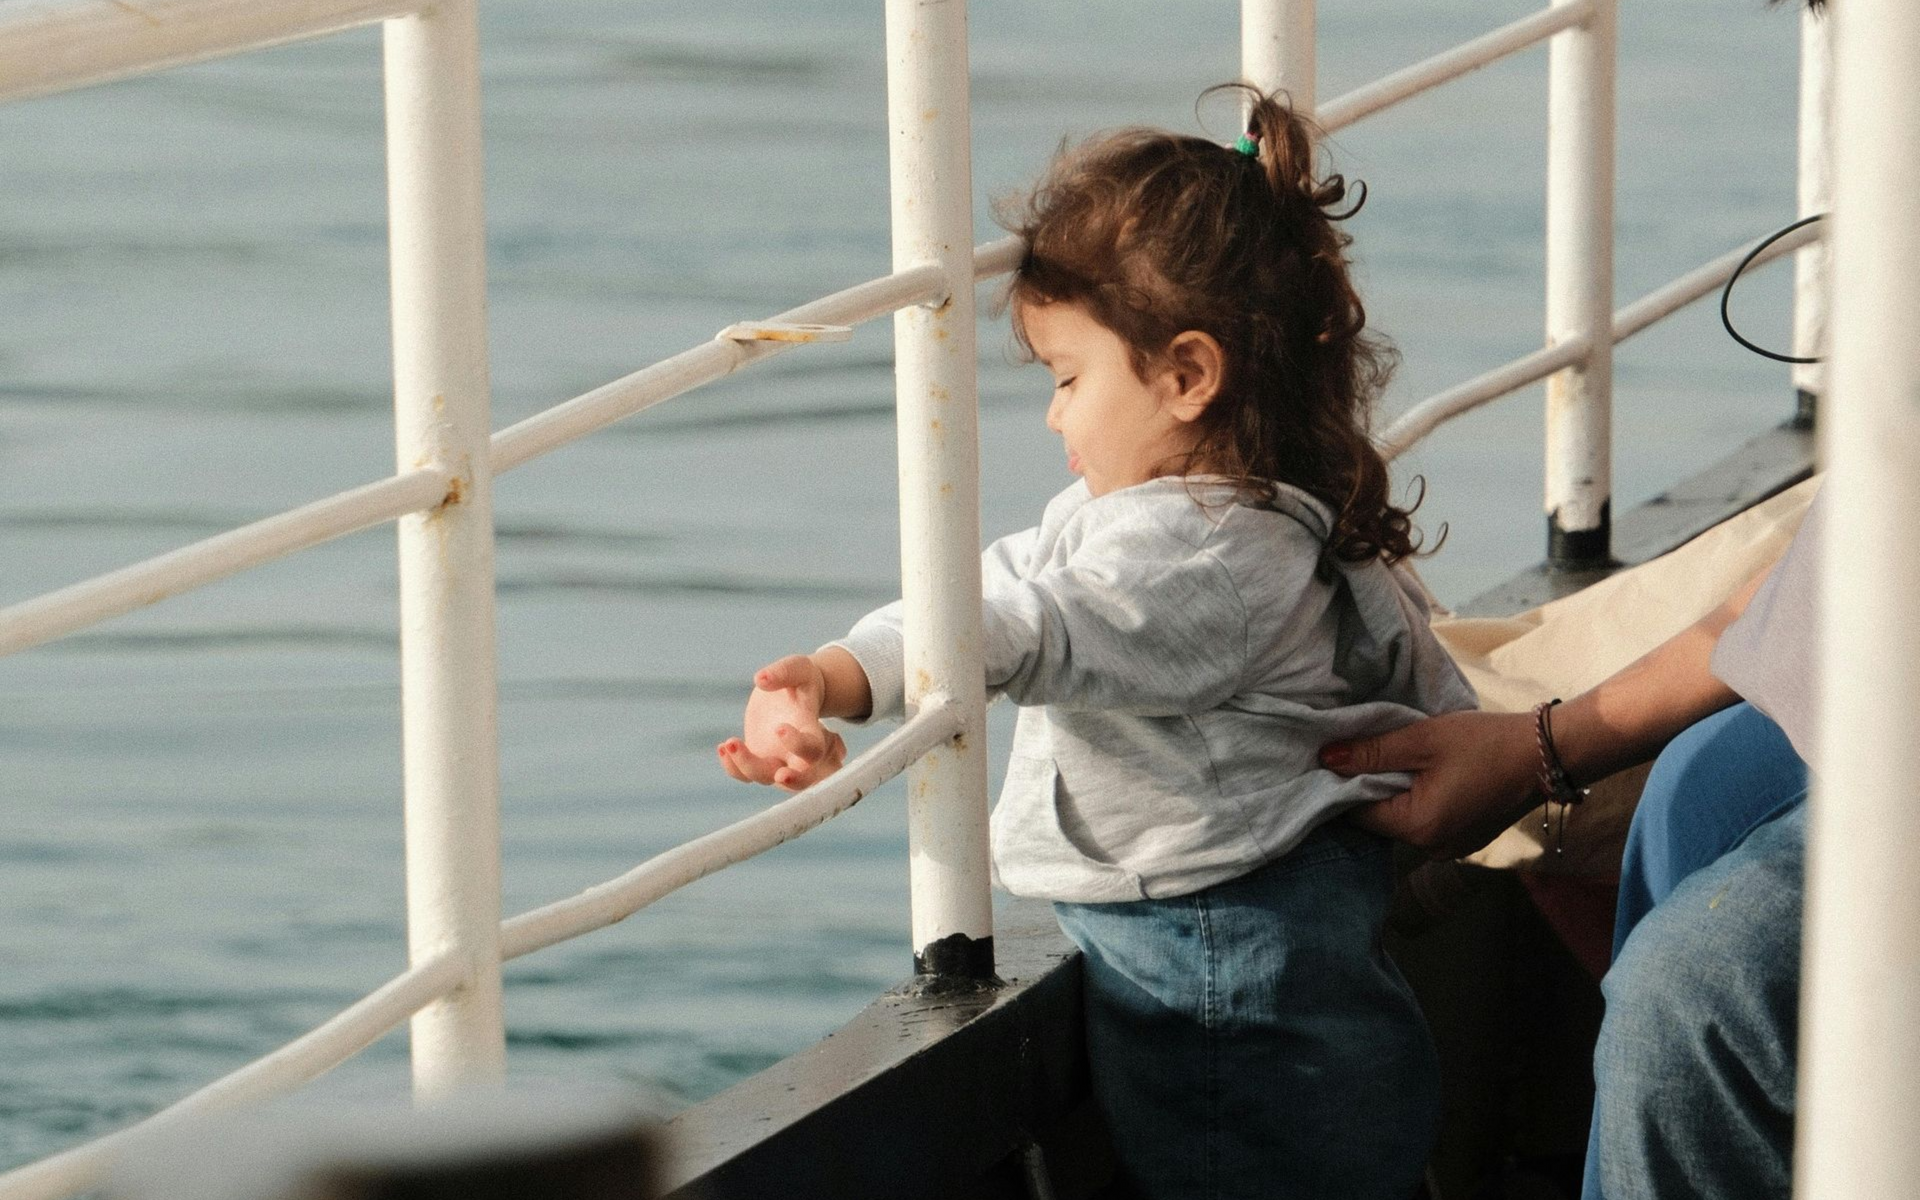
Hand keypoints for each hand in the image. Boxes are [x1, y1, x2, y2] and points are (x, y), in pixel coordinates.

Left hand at [717, 654, 847, 791]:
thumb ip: (783, 673)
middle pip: (800, 779)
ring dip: (746, 766)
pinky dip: (733, 767)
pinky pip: (745, 774)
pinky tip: (722, 747)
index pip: (812, 749)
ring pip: (765, 777)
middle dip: (794, 782)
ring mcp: (777, 759)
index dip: (799, 744)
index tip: (779, 728)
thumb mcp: (798, 668)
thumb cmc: (801, 679)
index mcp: (812, 732)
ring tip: (730, 742)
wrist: (792, 691)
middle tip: (781, 777)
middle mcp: (797, 753)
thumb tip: (761, 680)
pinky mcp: (759, 759)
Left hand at [1320, 710, 1541, 858]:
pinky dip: (1418, 800)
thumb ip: (1372, 752)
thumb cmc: (1483, 743)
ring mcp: (1451, 848)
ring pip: (1403, 821)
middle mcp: (1432, 849)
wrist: (1547, 753)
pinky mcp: (1465, 839)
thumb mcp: (1422, 740)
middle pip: (1380, 820)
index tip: (1338, 757)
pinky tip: (1422, 774)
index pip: (1357, 814)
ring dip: (1394, 793)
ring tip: (1393, 759)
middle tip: (1365, 751)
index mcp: (1419, 828)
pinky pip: (1426, 822)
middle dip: (1369, 788)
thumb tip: (1325, 759)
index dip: (1343, 786)